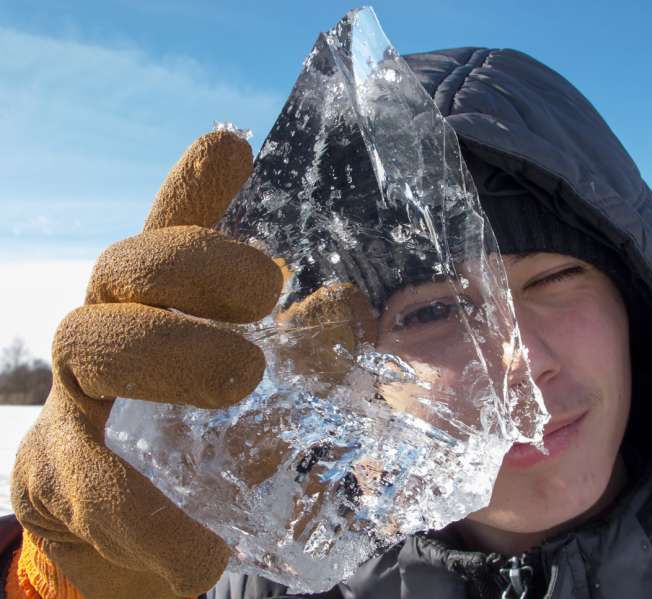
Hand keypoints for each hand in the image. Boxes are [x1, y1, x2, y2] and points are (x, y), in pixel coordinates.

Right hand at [11, 130, 281, 598]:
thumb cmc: (196, 449)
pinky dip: (155, 518)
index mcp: (161, 311)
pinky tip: (205, 553)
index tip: (235, 143)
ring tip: (242, 382)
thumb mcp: (256, 394)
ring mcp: (76, 403)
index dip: (196, 186)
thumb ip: (303, 351)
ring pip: (94, 343)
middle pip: (124, 265)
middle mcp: (110, 337)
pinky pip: (96, 486)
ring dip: (171, 354)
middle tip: (267, 289)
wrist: (123, 549)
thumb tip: (348, 302)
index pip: (170, 232)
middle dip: (194, 265)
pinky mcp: (60, 478)